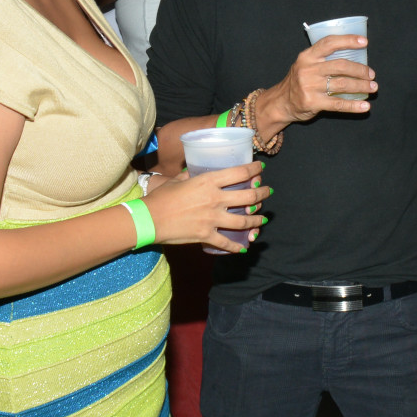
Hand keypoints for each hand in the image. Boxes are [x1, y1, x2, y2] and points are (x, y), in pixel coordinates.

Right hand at [142, 161, 269, 252]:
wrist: (149, 219)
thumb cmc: (161, 197)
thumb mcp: (178, 180)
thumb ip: (191, 175)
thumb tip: (196, 171)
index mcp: (208, 182)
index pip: (239, 173)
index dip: (254, 170)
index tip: (261, 169)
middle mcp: (215, 199)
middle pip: (248, 197)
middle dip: (262, 194)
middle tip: (268, 192)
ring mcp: (212, 219)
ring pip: (244, 220)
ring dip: (257, 220)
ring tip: (263, 219)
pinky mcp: (206, 235)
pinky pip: (227, 242)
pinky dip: (237, 247)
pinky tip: (244, 248)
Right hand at [261, 35, 375, 125]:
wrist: (281, 102)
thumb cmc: (298, 81)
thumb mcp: (305, 64)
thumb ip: (323, 59)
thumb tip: (353, 55)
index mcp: (307, 56)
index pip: (329, 43)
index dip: (348, 40)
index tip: (364, 42)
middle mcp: (308, 69)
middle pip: (340, 65)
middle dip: (360, 70)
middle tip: (371, 74)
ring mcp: (310, 86)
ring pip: (342, 84)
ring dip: (361, 86)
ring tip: (373, 87)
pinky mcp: (313, 102)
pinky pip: (338, 104)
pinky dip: (354, 105)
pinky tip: (365, 106)